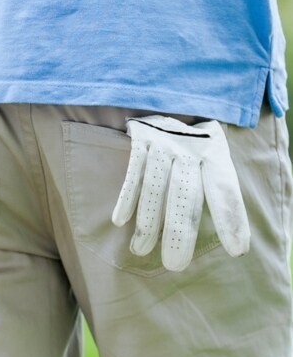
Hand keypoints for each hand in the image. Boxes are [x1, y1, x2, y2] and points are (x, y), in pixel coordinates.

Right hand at [111, 115, 249, 271]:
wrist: (170, 93)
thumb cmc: (193, 138)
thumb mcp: (212, 153)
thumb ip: (217, 186)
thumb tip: (233, 234)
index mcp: (215, 152)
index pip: (224, 189)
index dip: (231, 219)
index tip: (237, 250)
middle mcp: (191, 147)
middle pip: (185, 194)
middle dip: (179, 230)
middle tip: (175, 264)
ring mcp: (164, 143)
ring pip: (156, 186)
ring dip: (148, 220)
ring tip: (141, 250)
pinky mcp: (142, 138)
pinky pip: (134, 171)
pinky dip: (127, 196)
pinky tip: (120, 221)